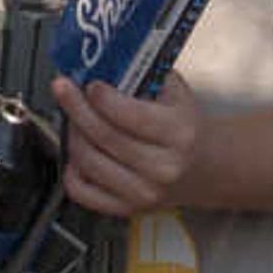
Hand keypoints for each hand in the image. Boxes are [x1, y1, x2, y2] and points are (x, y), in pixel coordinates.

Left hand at [51, 75, 200, 215]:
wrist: (208, 167)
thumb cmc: (187, 128)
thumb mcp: (176, 94)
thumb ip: (145, 76)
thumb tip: (103, 63)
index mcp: (179, 135)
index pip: (131, 116)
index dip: (103, 98)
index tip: (90, 84)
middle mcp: (163, 168)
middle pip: (104, 137)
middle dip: (76, 108)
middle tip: (63, 89)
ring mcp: (144, 193)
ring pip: (88, 162)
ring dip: (73, 135)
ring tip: (73, 118)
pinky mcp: (127, 209)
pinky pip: (82, 191)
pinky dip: (72, 169)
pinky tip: (78, 151)